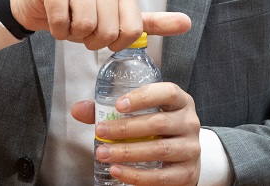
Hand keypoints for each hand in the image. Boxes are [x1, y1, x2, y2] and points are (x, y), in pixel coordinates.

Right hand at [7, 0, 191, 49]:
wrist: (38, 2)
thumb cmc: (78, 12)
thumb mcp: (117, 19)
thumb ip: (150, 23)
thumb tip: (187, 23)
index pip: (132, 31)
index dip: (115, 44)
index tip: (104, 37)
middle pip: (108, 31)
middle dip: (91, 41)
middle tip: (82, 32)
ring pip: (84, 25)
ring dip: (72, 36)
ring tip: (68, 25)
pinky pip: (60, 20)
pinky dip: (56, 30)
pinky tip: (55, 20)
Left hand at [73, 82, 201, 185]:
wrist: (184, 157)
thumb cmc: (159, 130)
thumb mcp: (142, 114)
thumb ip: (109, 110)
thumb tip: (78, 110)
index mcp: (180, 102)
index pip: (167, 92)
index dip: (143, 97)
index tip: (118, 105)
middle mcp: (189, 123)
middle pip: (159, 123)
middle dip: (125, 128)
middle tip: (101, 132)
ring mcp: (191, 149)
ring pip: (159, 150)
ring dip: (128, 152)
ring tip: (104, 154)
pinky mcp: (187, 173)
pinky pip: (161, 177)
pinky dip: (137, 175)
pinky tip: (118, 171)